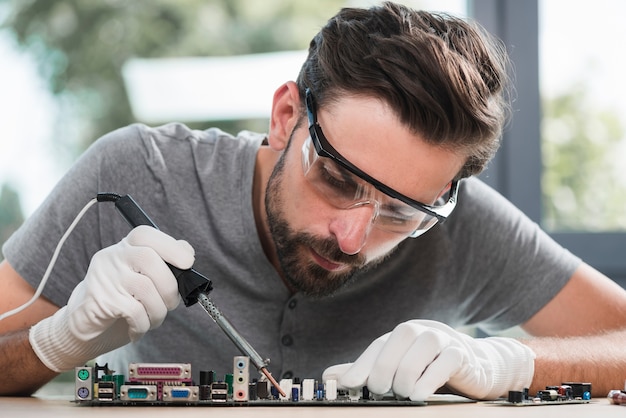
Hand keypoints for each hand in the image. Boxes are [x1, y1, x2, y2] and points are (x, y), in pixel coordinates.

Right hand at [29, 225, 194, 371]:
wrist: (83, 328)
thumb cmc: (121, 301)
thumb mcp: (143, 279)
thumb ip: (164, 264)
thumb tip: (187, 252)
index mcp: (125, 248)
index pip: (145, 234)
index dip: (171, 246)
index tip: (188, 262)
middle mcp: (112, 257)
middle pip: (149, 259)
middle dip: (170, 286)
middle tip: (171, 304)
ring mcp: (103, 277)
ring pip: (145, 288)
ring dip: (158, 311)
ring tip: (153, 319)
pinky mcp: (99, 300)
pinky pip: (134, 311)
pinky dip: (143, 325)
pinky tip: (137, 329)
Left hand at [322, 320, 534, 400]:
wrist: (481, 366)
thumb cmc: (433, 368)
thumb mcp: (400, 367)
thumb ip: (367, 372)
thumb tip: (330, 376)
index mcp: (403, 335)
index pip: (378, 346)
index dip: (361, 366)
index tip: (348, 386)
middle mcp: (421, 331)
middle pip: (395, 343)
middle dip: (384, 371)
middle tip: (383, 392)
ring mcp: (443, 340)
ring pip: (419, 349)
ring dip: (405, 377)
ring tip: (404, 394)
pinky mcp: (462, 354)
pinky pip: (445, 362)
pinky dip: (429, 380)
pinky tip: (419, 395)